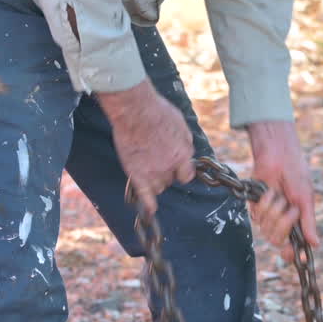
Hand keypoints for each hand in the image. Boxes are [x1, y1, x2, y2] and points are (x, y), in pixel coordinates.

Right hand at [96, 80, 195, 214]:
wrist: (135, 110)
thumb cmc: (158, 112)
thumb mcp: (181, 125)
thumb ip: (185, 142)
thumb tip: (188, 151)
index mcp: (183, 154)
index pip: (187, 174)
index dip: (182, 171)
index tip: (178, 168)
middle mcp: (170, 167)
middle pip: (171, 180)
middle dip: (166, 172)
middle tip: (155, 158)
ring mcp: (152, 172)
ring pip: (158, 187)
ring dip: (155, 181)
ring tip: (147, 168)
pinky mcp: (136, 173)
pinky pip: (144, 195)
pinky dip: (148, 204)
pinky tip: (150, 211)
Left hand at [247, 120, 317, 260]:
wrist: (279, 157)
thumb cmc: (296, 175)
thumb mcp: (306, 200)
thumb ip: (308, 222)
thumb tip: (315, 244)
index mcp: (296, 222)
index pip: (293, 245)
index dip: (293, 254)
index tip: (296, 257)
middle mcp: (281, 221)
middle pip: (278, 240)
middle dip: (284, 224)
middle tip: (290, 208)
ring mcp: (268, 215)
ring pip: (267, 230)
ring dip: (275, 211)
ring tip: (280, 195)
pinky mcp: (256, 207)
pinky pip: (258, 216)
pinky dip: (266, 203)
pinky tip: (270, 191)